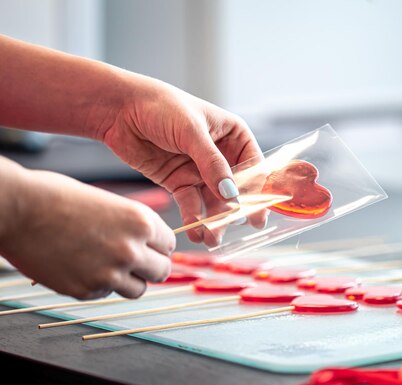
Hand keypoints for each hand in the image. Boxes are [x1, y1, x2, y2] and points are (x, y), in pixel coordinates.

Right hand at [0, 169, 174, 299]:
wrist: (17, 209)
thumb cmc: (58, 198)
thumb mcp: (110, 204)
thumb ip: (133, 226)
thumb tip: (148, 245)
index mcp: (141, 221)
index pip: (169, 245)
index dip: (158, 246)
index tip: (148, 247)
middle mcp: (131, 249)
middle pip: (162, 270)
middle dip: (150, 266)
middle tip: (133, 261)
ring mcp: (110, 273)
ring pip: (140, 289)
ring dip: (129, 280)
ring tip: (108, 266)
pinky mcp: (87, 290)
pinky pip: (106, 294)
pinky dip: (98, 285)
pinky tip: (80, 266)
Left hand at [101, 77, 266, 245]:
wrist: (120, 109)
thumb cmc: (161, 106)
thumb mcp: (192, 131)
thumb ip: (212, 163)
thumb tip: (231, 194)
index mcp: (234, 136)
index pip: (254, 168)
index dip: (257, 191)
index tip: (257, 214)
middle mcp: (221, 156)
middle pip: (235, 189)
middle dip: (235, 211)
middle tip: (233, 227)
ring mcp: (200, 171)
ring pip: (214, 202)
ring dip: (214, 221)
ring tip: (212, 238)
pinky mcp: (179, 182)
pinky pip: (191, 204)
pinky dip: (194, 219)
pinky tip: (195, 231)